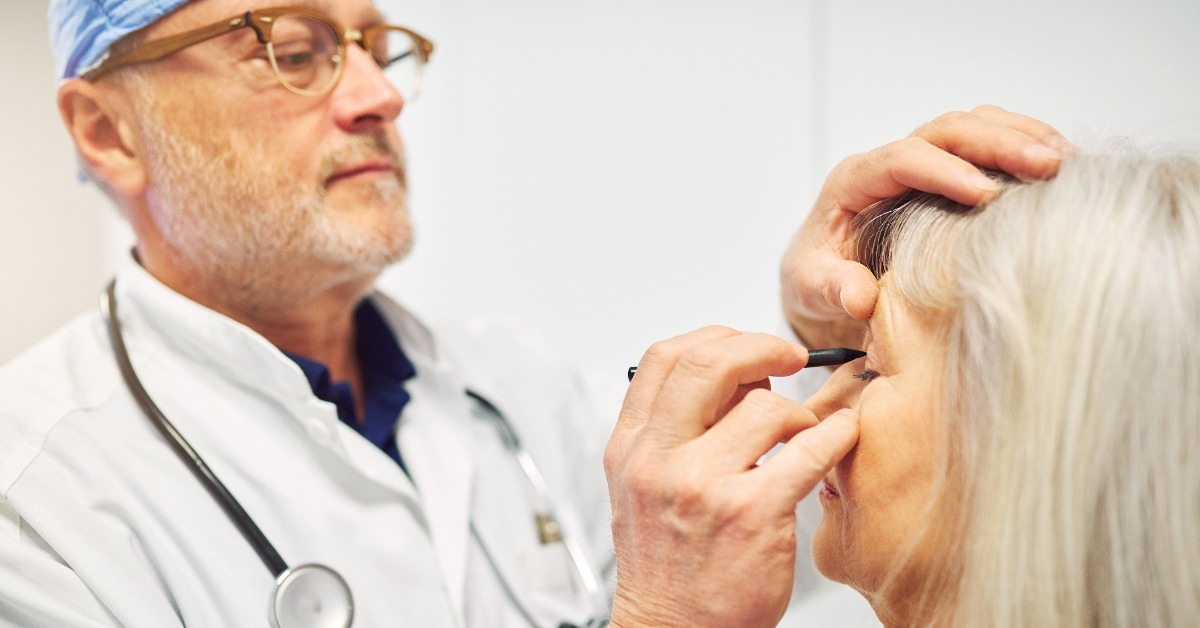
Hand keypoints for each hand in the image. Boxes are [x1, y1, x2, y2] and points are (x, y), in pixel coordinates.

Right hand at [604, 327, 859, 627]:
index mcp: (632, 449)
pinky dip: (836, 435)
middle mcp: (659, 461)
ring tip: (804, 431)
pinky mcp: (752, 514)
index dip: (715, 338)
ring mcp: (703, 486)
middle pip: (709, 363)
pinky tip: (842, 436)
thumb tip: (740, 379)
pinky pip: (807, 450)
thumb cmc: (669, 564)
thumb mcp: (646, 488)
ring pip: (766, 407)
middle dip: (762, 346)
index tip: (746, 346)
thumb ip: (678, 431)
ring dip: (799, 410)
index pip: (665, 359)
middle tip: (791, 356)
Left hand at [780, 105, 1070, 348]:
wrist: (823, 280)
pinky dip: (1026, 148)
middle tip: (1049, 166)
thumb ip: (831, 288)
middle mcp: (889, 164)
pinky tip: (1063, 170)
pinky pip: (988, 146)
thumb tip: (859, 295)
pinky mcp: (948, 174)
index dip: (945, 172)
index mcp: (854, 181)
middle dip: (1000, 143)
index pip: (902, 160)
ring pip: (974, 127)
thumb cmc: (816, 279)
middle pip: (947, 131)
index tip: (986, 195)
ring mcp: (922, 164)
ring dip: (1022, 137)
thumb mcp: (810, 288)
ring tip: (1067, 163)